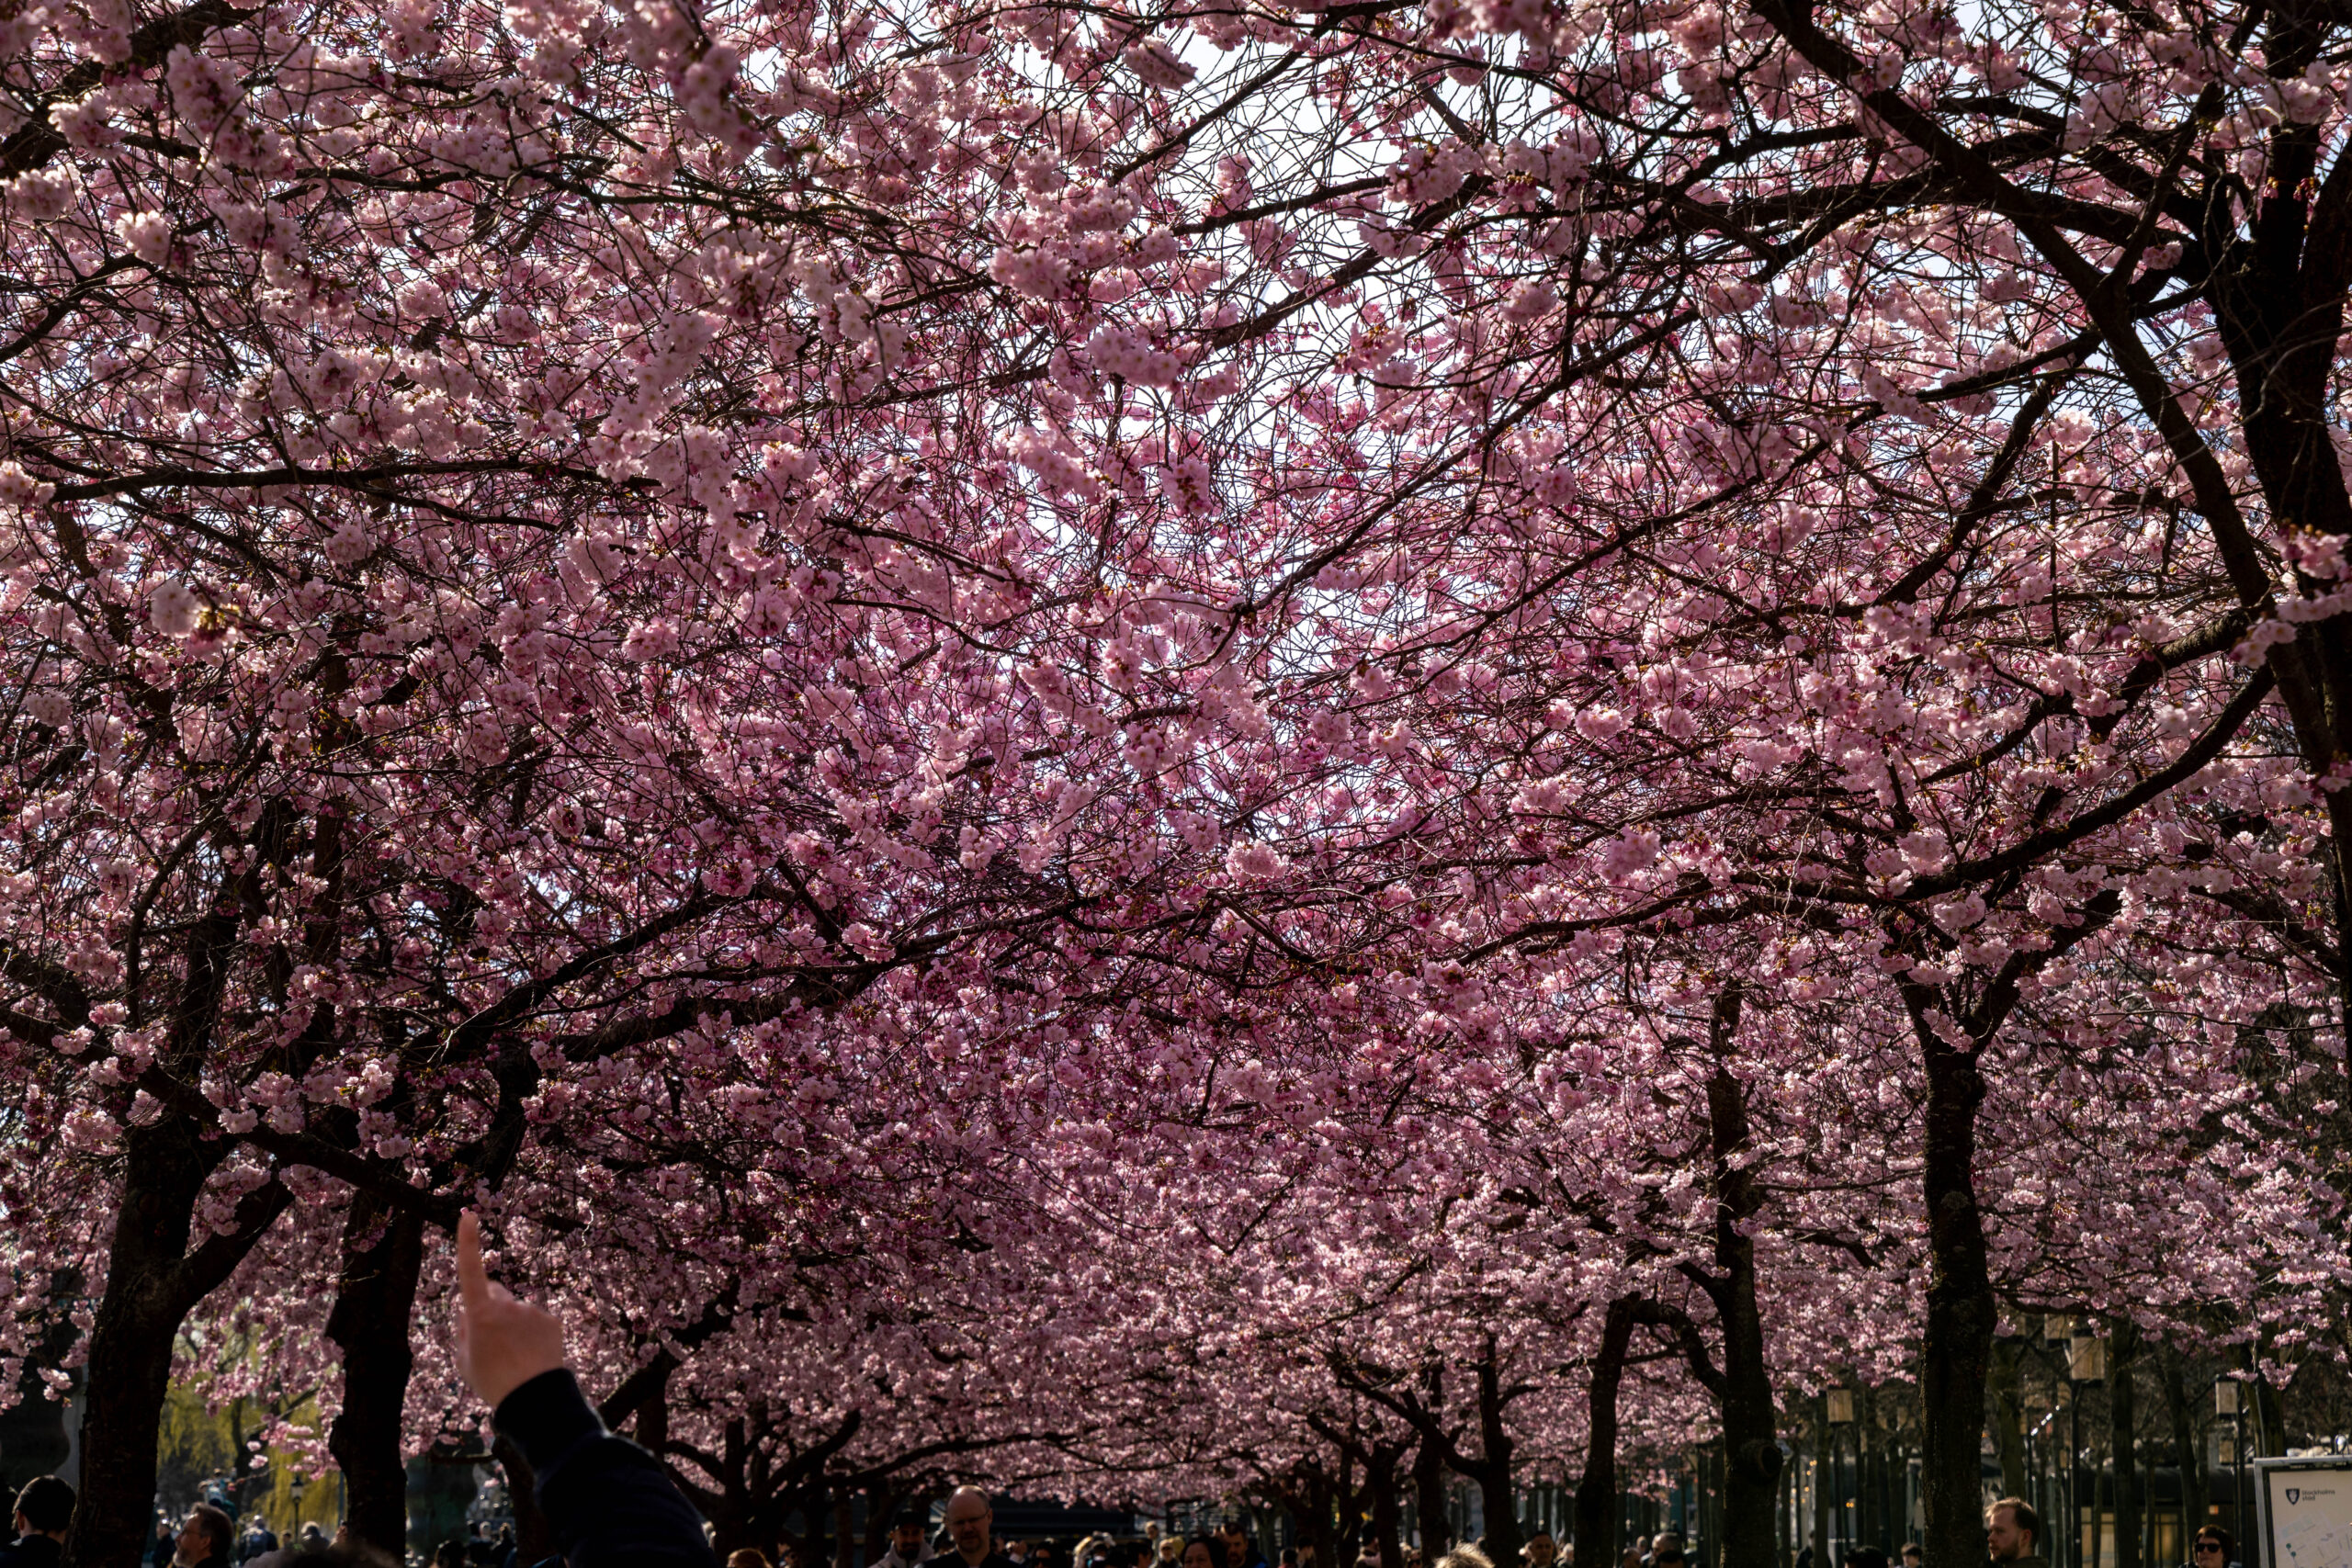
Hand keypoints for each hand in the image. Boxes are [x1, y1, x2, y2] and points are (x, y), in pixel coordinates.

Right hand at [454, 1210, 567, 1407]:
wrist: (534, 1399)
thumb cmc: (492, 1382)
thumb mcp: (464, 1360)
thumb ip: (464, 1330)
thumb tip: (468, 1311)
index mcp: (480, 1314)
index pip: (471, 1271)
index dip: (468, 1242)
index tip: (469, 1215)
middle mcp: (507, 1305)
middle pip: (493, 1295)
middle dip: (489, 1308)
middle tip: (490, 1342)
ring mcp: (531, 1310)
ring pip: (516, 1312)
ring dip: (513, 1326)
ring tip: (514, 1357)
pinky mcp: (551, 1319)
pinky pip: (535, 1321)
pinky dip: (532, 1334)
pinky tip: (532, 1356)